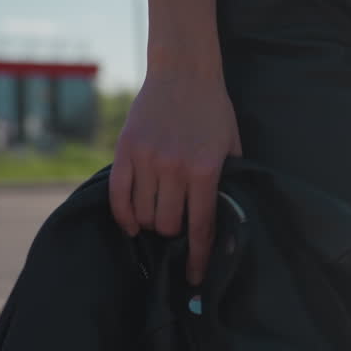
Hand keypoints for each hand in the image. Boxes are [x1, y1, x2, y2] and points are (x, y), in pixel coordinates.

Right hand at [109, 50, 241, 286]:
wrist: (184, 73)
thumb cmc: (213, 111)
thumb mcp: (232, 145)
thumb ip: (228, 180)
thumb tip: (225, 218)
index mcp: (205, 169)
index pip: (201, 225)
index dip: (198, 256)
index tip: (194, 277)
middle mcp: (175, 168)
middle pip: (168, 224)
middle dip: (173, 235)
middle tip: (177, 230)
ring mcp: (147, 159)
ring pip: (144, 214)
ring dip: (151, 223)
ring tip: (159, 217)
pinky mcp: (126, 151)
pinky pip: (118, 195)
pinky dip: (124, 215)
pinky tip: (131, 223)